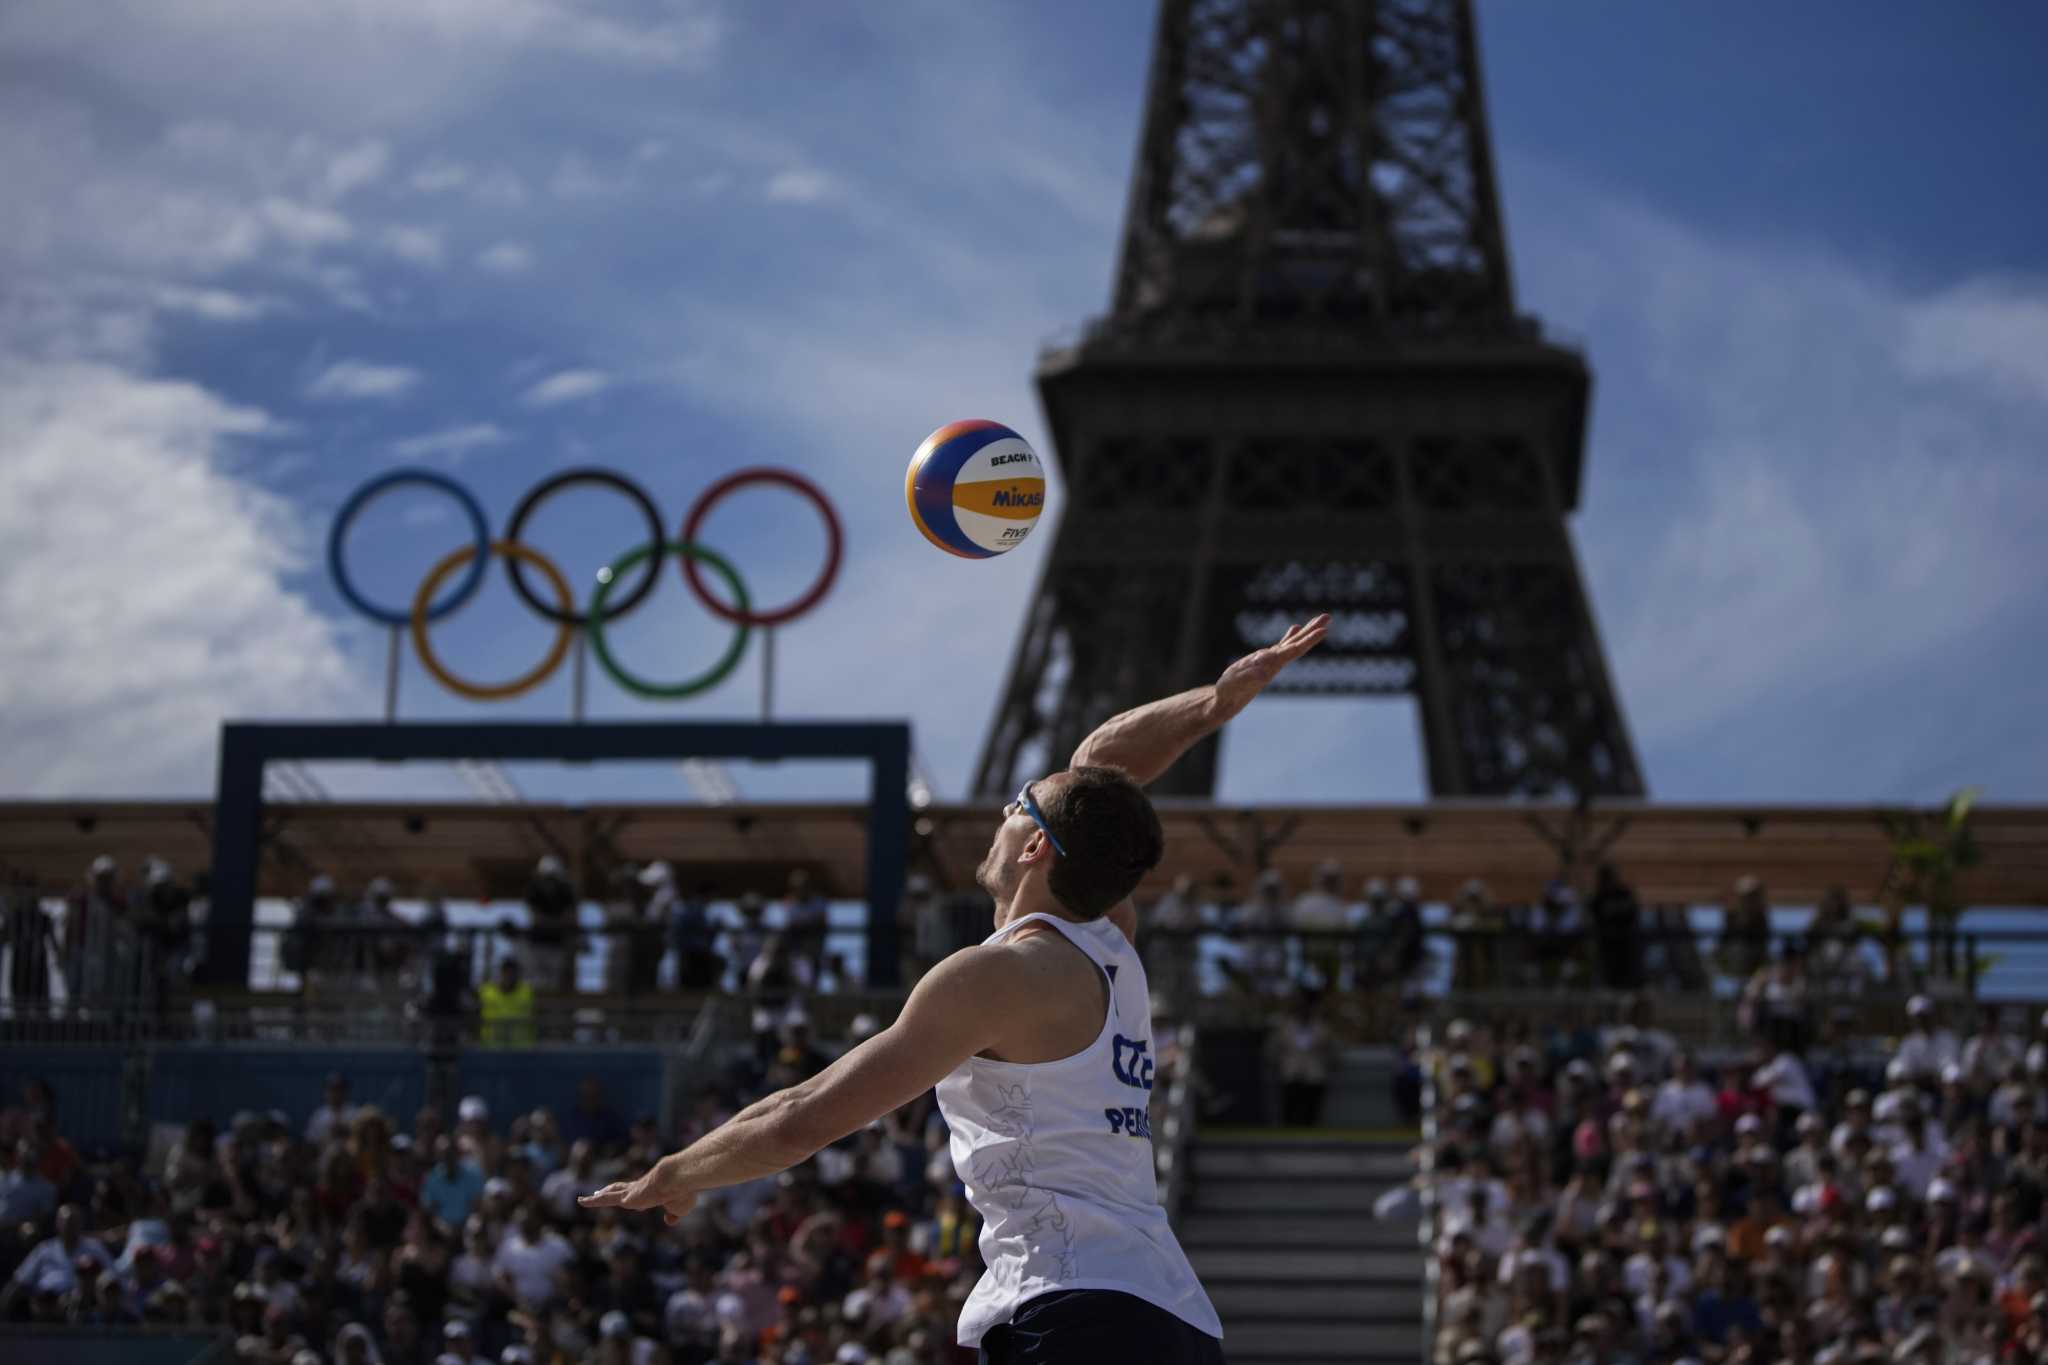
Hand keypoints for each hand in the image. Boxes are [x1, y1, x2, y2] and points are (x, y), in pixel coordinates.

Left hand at [578, 1159, 698, 1225]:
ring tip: (585, 1199)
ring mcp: (632, 1192)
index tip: (635, 1204)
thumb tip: (669, 1220)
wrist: (677, 1178)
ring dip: (599, 1197)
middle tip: (602, 1193)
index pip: (641, 1194)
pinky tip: (582, 1201)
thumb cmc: (682, 1192)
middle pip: (622, 1189)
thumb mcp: (681, 1208)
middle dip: (612, 1192)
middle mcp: (641, 1189)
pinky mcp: (626, 1197)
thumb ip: (675, 1215)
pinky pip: (605, 1199)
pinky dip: (593, 1201)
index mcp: (654, 1191)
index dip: (635, 1198)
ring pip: (611, 1194)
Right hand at [1213, 614, 1328, 721]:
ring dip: (1306, 631)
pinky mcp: (1264, 659)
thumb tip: (1262, 672)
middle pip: (1298, 644)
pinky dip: (1290, 636)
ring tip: (1320, 618)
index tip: (1324, 630)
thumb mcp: (1237, 683)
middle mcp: (1276, 662)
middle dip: (1312, 631)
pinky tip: (1296, 628)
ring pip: (1292, 643)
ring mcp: (1271, 660)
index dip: (1308, 640)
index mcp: (1271, 665)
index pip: (1294, 650)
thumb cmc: (1231, 691)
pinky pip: (1281, 644)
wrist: (1228, 700)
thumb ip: (1249, 677)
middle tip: (1327, 616)